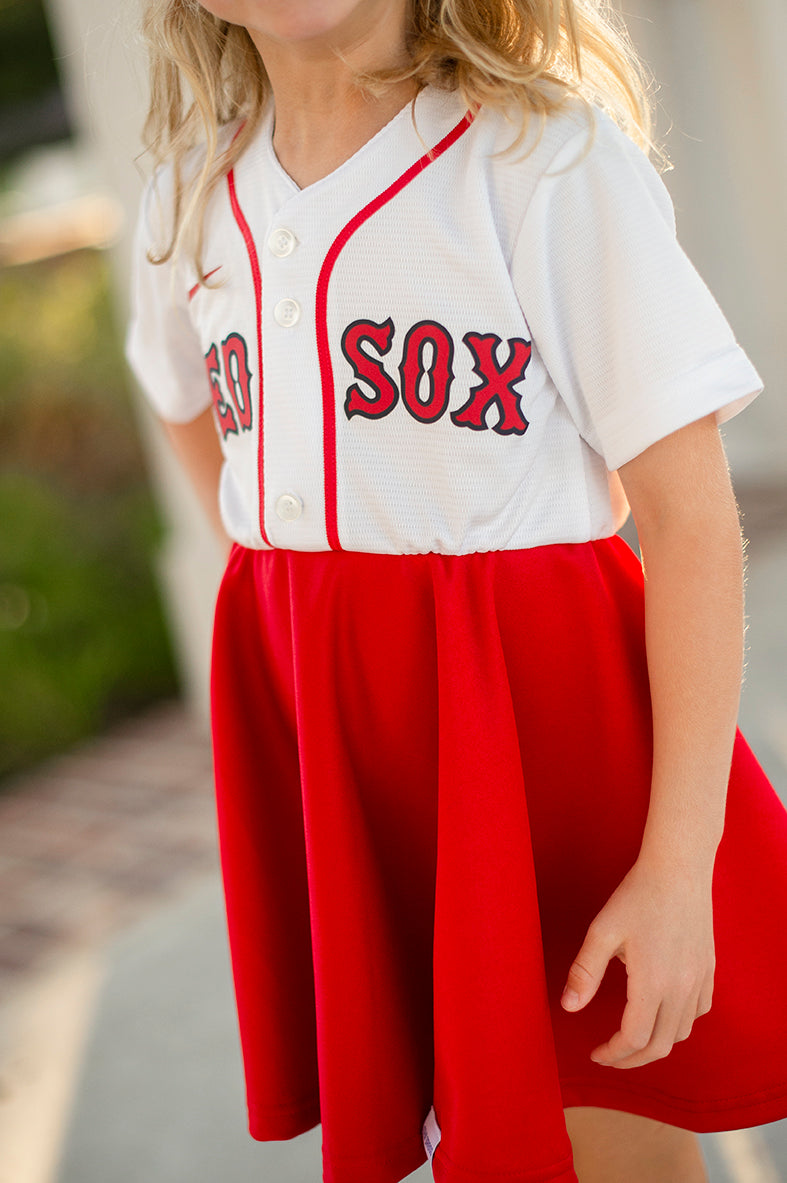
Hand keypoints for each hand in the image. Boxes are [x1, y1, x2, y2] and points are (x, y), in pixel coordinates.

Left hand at [560, 856, 715, 1067]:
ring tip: (632, 1038)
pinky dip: (680, 1023)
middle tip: (610, 1056)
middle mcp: (681, 988)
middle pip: (660, 1045)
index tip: (595, 1053)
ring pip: (682, 1032)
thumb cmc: (637, 895)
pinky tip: (663, 1013)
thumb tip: (568, 1007)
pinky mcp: (708, 969)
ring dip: (656, 1043)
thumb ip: (585, 971)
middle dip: (632, 1059)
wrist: (679, 868)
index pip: (634, 1038)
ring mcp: (699, 980)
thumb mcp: (602, 930)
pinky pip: (699, 1011)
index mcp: (653, 983)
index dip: (614, 1054)